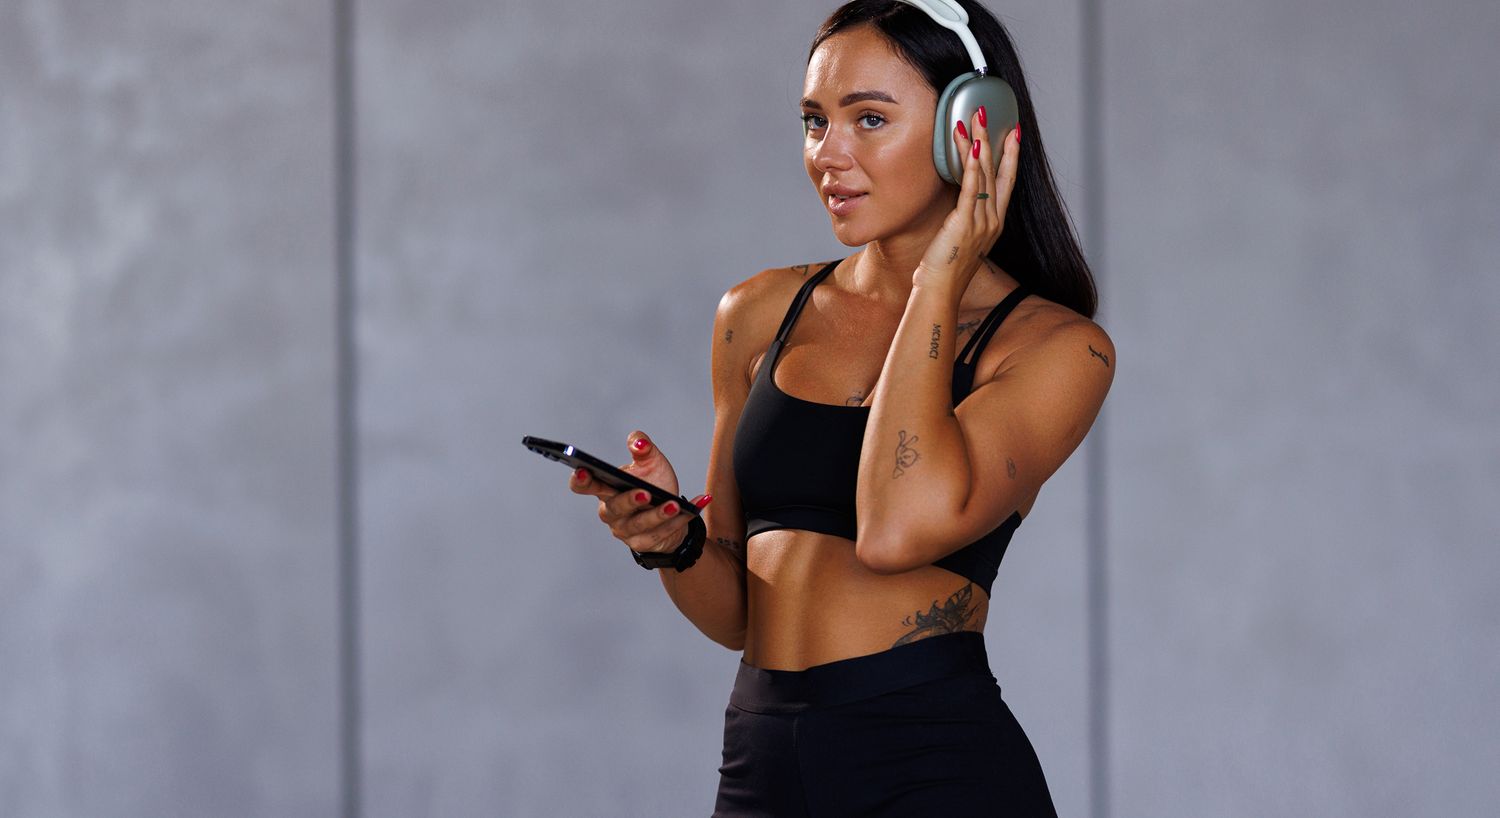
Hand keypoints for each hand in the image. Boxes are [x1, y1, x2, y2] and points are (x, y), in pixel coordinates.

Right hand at [568, 430, 712, 554]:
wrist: (674, 512)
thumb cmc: (655, 484)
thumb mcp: (651, 462)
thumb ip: (643, 448)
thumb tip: (639, 443)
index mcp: (607, 489)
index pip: (584, 486)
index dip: (580, 480)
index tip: (583, 471)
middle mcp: (611, 512)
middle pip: (614, 509)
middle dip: (629, 501)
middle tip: (645, 493)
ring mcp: (625, 530)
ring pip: (640, 525)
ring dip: (658, 515)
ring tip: (674, 505)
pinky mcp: (643, 543)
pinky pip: (660, 533)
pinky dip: (679, 521)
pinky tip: (693, 508)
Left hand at [914, 105, 1020, 291]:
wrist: (941, 289)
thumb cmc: (946, 267)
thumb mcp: (961, 237)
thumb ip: (965, 216)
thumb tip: (960, 198)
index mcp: (995, 223)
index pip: (1007, 182)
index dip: (1011, 156)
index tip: (1014, 133)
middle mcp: (993, 220)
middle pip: (998, 171)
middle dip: (996, 139)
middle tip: (990, 113)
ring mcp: (981, 221)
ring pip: (983, 173)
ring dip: (979, 142)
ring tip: (975, 118)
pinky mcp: (964, 222)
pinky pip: (971, 188)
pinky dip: (971, 165)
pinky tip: (970, 144)